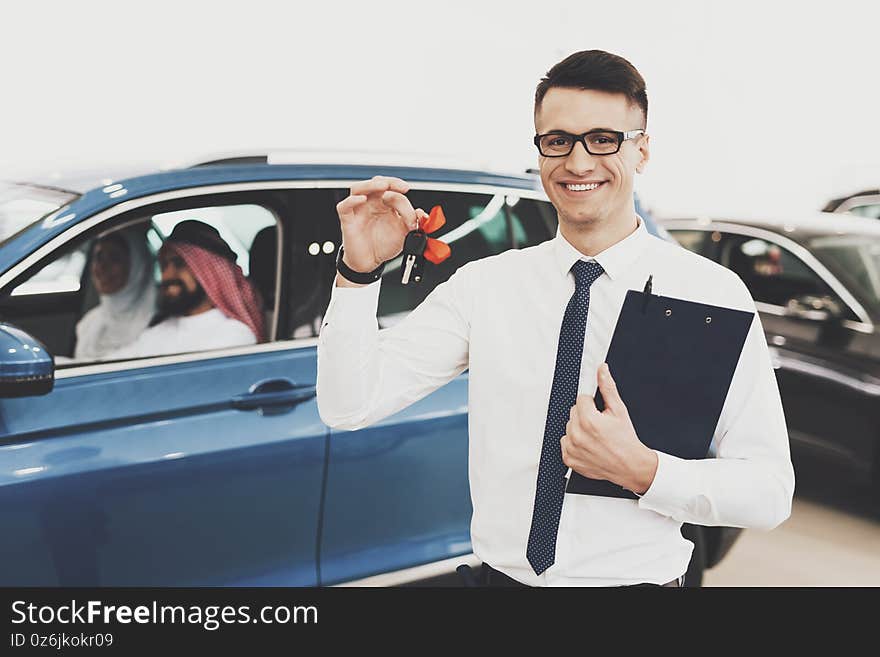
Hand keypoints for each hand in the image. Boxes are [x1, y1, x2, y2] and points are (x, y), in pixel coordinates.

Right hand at [335, 176, 428, 273]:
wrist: (370, 262)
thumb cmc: (384, 246)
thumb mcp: (404, 234)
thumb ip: (414, 223)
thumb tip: (422, 214)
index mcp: (385, 205)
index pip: (394, 192)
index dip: (404, 200)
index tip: (413, 214)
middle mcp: (371, 204)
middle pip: (376, 183)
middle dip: (390, 182)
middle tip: (402, 187)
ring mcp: (359, 210)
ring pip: (358, 188)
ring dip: (371, 184)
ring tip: (383, 186)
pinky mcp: (348, 220)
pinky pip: (344, 206)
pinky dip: (352, 201)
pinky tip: (362, 200)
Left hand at [561, 363, 658, 494]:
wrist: (630, 466)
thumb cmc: (626, 440)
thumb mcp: (619, 410)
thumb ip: (607, 388)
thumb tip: (602, 370)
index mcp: (588, 421)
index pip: (580, 399)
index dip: (592, 405)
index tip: (600, 413)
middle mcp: (577, 435)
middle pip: (573, 412)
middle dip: (585, 415)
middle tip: (599, 425)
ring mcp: (572, 448)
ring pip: (569, 426)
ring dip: (579, 429)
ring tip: (594, 436)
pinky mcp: (569, 459)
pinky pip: (565, 442)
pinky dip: (574, 443)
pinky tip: (588, 445)